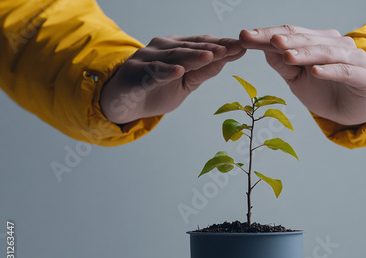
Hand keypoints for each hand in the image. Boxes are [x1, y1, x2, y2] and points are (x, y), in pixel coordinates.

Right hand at [100, 35, 245, 123]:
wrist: (122, 105)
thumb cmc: (154, 92)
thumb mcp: (185, 85)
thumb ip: (202, 73)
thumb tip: (225, 61)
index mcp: (176, 49)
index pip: (203, 44)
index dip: (223, 45)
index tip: (243, 47)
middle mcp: (162, 48)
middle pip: (192, 47)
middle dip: (215, 48)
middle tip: (235, 47)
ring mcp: (147, 59)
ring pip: (174, 57)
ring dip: (194, 56)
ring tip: (212, 55)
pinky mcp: (135, 74)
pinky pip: (152, 72)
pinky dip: (165, 71)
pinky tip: (178, 71)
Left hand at [239, 25, 365, 125]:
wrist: (353, 113)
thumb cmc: (325, 93)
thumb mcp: (297, 80)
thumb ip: (283, 65)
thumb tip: (263, 48)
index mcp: (317, 42)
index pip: (288, 35)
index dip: (265, 35)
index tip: (243, 36)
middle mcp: (335, 44)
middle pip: (304, 39)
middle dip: (279, 39)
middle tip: (257, 39)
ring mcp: (351, 57)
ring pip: (324, 52)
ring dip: (304, 53)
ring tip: (286, 55)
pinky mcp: (363, 75)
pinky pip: (344, 70)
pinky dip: (330, 70)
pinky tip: (315, 70)